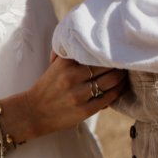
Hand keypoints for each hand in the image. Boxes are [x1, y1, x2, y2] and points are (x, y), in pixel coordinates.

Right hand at [1, 57, 125, 142]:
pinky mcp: (85, 110)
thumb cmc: (49, 86)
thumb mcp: (57, 65)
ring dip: (122, 76)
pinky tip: (119, 87)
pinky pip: (110, 96)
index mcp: (66, 62)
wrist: (33, 112)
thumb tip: (97, 45)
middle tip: (125, 60)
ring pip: (112, 80)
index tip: (116, 50)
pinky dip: (118, 90)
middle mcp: (72, 76)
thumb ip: (73, 54)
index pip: (96, 51)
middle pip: (107, 64)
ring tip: (124, 73)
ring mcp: (79, 94)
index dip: (109, 50)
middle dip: (118, 62)